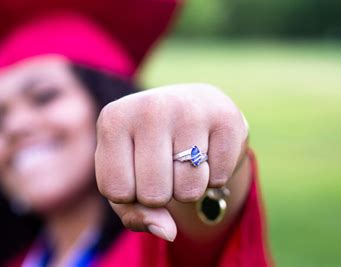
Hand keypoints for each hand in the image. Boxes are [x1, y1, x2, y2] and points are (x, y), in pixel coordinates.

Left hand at [95, 84, 247, 240]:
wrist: (191, 109)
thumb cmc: (148, 151)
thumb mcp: (127, 179)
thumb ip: (135, 214)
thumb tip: (168, 232)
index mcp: (113, 119)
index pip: (117, 191)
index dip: (130, 194)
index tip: (136, 169)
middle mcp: (150, 106)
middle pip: (154, 194)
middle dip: (161, 194)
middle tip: (165, 165)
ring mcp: (190, 108)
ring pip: (190, 190)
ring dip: (190, 187)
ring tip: (186, 158)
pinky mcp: (227, 118)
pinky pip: (220, 178)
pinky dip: (216, 176)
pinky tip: (208, 150)